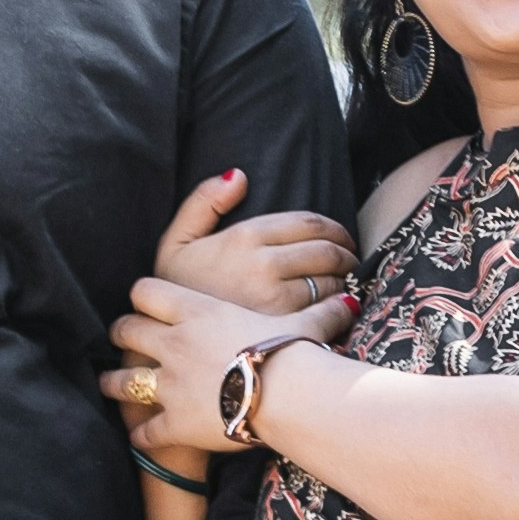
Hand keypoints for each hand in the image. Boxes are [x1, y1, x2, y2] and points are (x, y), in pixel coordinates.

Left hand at [105, 270, 337, 457]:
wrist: (286, 396)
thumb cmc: (294, 355)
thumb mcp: (304, 325)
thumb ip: (320, 311)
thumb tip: (350, 301)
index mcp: (196, 312)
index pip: (148, 291)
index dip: (143, 295)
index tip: (145, 301)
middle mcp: (173, 343)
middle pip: (127, 329)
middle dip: (121, 333)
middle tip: (121, 337)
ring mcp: (169, 384)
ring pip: (124, 379)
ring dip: (114, 382)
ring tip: (108, 384)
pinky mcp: (174, 422)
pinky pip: (146, 430)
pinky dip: (140, 434)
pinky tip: (139, 436)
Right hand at [149, 167, 354, 329]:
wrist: (167, 343)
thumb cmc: (174, 294)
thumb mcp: (175, 241)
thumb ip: (202, 202)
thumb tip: (238, 176)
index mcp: (243, 237)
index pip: (309, 222)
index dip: (333, 228)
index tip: (340, 237)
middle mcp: (263, 264)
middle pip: (327, 249)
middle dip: (347, 252)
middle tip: (350, 259)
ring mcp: (276, 298)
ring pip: (331, 280)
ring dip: (345, 279)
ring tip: (344, 283)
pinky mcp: (285, 328)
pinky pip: (326, 310)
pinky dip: (339, 306)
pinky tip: (336, 308)